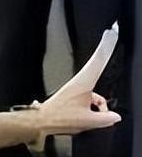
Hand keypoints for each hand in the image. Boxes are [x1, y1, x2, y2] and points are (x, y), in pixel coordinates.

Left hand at [32, 25, 121, 146]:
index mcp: (82, 84)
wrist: (41, 121)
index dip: (104, 49)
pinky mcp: (71, 97)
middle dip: (101, 102)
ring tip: (88, 119)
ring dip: (96, 108)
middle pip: (99, 87)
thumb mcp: (88, 121)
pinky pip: (87, 101)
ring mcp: (74, 91)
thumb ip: (105, 118)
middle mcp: (78, 84)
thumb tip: (115, 116)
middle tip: (99, 112)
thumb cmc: (59, 117)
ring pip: (94, 96)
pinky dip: (90, 110)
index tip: (109, 35)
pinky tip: (85, 119)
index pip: (97, 63)